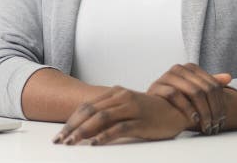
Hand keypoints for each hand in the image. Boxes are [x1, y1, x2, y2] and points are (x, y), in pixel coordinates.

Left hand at [52, 86, 188, 145]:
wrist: (176, 110)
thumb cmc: (149, 112)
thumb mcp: (125, 108)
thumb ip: (108, 114)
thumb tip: (84, 128)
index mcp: (115, 92)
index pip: (87, 106)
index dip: (71, 120)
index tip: (60, 134)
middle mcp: (122, 97)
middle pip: (91, 111)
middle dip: (73, 127)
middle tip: (60, 141)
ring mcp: (131, 108)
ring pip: (101, 118)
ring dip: (83, 131)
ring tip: (72, 143)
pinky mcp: (141, 121)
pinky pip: (119, 128)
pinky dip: (104, 136)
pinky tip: (94, 144)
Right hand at [146, 63, 230, 134]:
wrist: (150, 106)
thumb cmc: (175, 99)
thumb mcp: (194, 90)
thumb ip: (210, 84)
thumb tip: (228, 77)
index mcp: (190, 68)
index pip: (212, 85)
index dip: (220, 103)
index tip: (222, 119)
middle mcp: (178, 69)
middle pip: (205, 89)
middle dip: (213, 110)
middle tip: (216, 125)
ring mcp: (167, 76)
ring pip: (193, 91)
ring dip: (203, 111)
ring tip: (207, 125)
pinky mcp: (156, 86)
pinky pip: (175, 95)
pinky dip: (187, 108)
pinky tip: (193, 119)